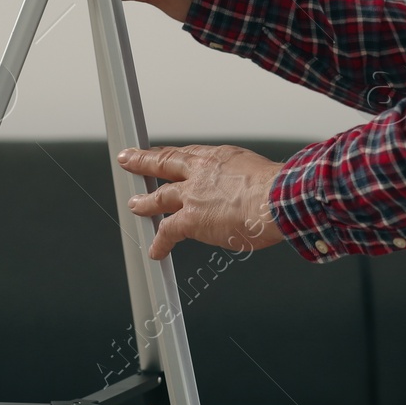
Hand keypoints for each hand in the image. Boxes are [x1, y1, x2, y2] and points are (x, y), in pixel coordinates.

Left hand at [117, 144, 286, 259]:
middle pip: (164, 163)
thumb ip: (249, 182)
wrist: (275, 200)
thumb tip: (258, 192)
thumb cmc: (278, 190)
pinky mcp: (191, 220)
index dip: (171, 155)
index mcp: (219, 158)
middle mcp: (201, 172)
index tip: (162, 154)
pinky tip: (155, 250)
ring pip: (160, 196)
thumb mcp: (260, 173)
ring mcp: (193, 195)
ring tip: (135, 205)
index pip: (187, 154)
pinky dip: (160, 242)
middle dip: (144, 162)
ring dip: (145, 202)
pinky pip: (168, 231)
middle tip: (128, 159)